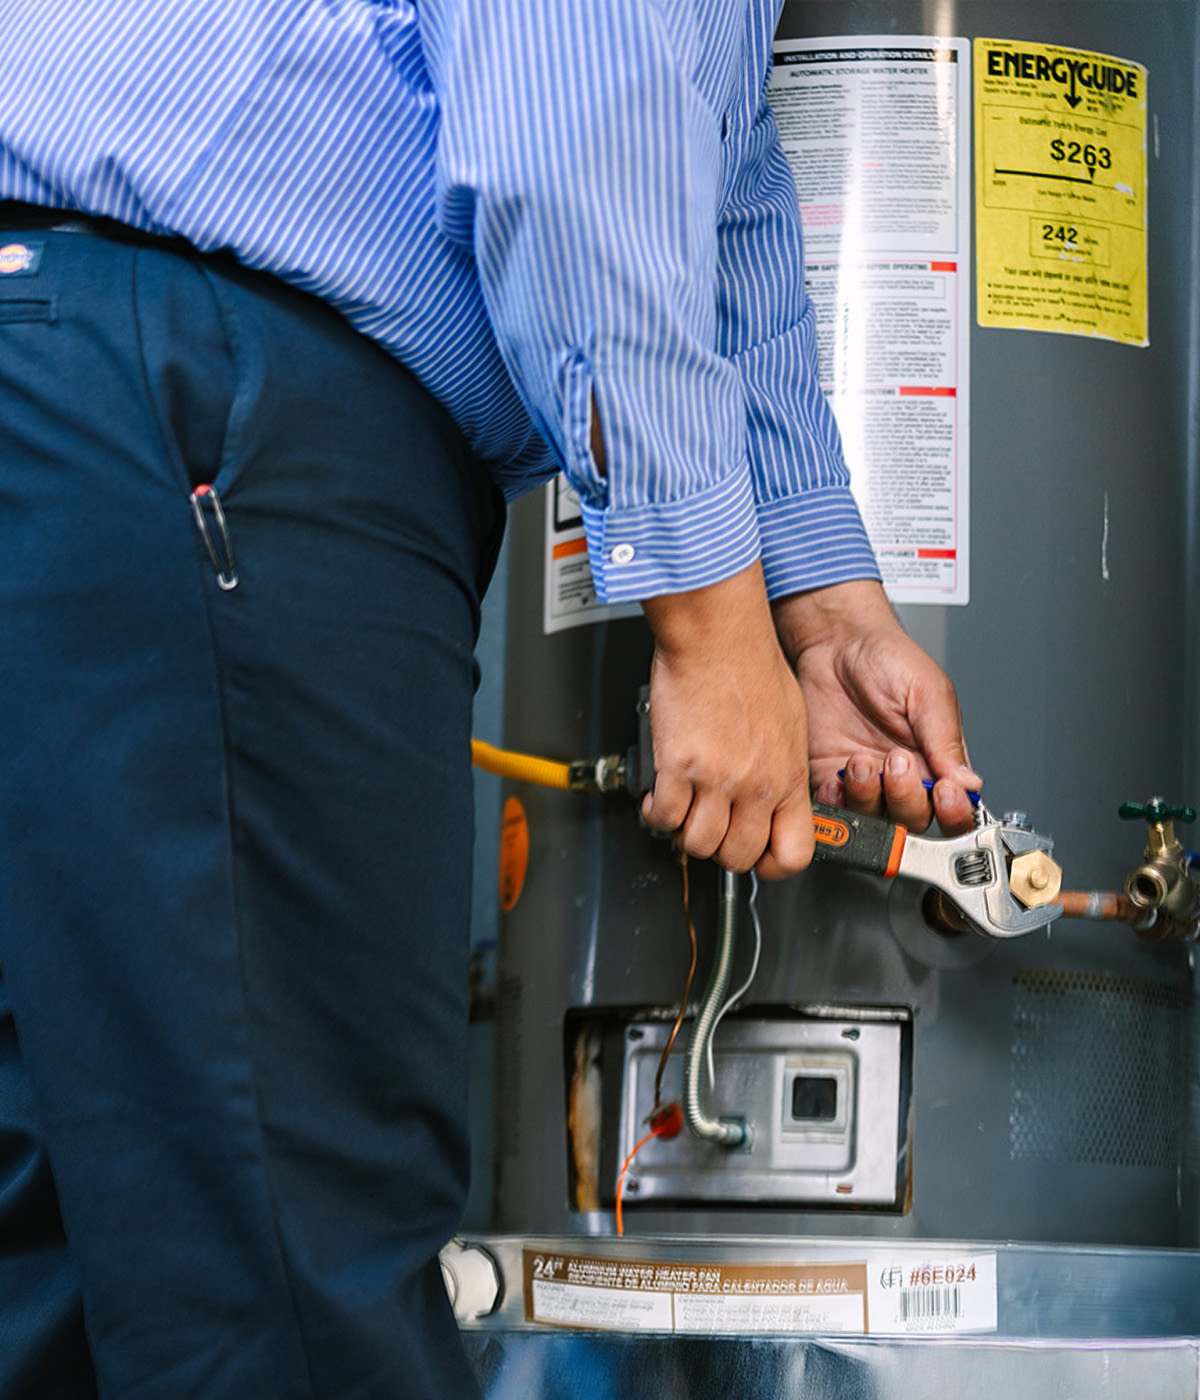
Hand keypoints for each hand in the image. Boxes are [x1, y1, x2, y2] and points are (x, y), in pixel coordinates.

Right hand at [641, 562, 813, 878]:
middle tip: (710, 829)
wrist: (719, 634)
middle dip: (720, 849)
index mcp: (789, 776)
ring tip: (682, 812)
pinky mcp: (679, 766)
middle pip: (737, 856)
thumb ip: (783, 766)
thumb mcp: (791, 723)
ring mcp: (717, 779)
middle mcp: (756, 783)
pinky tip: (657, 798)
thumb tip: (774, 791)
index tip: (757, 855)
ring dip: (685, 833)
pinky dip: (656, 814)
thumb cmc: (751, 663)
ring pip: (698, 843)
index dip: (771, 864)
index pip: (794, 853)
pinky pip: (664, 816)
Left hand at [772, 580, 979, 834]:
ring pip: (874, 818)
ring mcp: (865, 780)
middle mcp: (902, 776)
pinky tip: (836, 776)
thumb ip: (945, 739)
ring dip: (869, 797)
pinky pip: (833, 808)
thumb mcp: (927, 691)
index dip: (953, 811)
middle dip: (906, 799)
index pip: (955, 807)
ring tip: (861, 761)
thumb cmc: (886, 658)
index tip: (943, 791)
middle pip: (914, 820)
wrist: (835, 642)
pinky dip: (835, 800)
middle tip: (897, 761)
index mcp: (936, 759)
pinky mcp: (828, 776)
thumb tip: (969, 782)